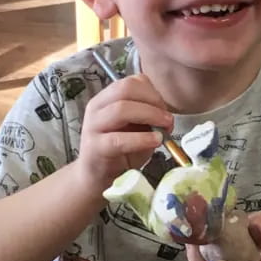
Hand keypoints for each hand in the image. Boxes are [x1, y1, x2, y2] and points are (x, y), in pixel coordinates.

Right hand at [75, 74, 172, 197]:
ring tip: (163, 129)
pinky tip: (155, 141)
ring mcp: (93, 126)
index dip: (153, 93)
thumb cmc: (119, 152)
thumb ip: (149, 118)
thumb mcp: (136, 129)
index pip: (131, 81)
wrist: (96, 178)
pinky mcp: (95, 148)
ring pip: (121, 109)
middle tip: (167, 118)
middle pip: (125, 88)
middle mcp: (96, 107)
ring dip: (149, 116)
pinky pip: (119, 139)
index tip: (165, 109)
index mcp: (106, 98)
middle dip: (152, 101)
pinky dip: (142, 139)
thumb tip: (167, 117)